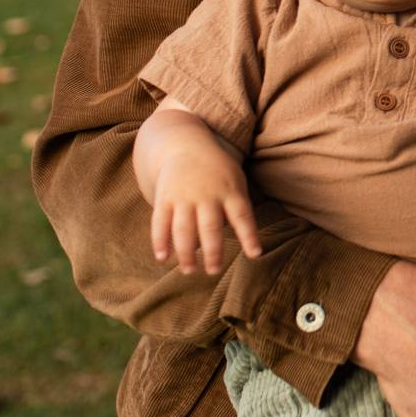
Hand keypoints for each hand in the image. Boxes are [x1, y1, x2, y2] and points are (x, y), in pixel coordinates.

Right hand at [148, 148, 260, 273]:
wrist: (185, 145)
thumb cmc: (217, 172)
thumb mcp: (235, 181)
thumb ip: (237, 208)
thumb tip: (242, 242)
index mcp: (230, 191)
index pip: (242, 216)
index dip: (249, 236)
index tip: (255, 254)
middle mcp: (207, 195)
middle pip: (210, 227)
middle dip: (213, 251)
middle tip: (213, 271)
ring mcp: (184, 196)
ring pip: (184, 228)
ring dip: (186, 252)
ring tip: (189, 271)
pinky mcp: (165, 198)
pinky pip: (161, 222)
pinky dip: (160, 240)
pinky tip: (163, 258)